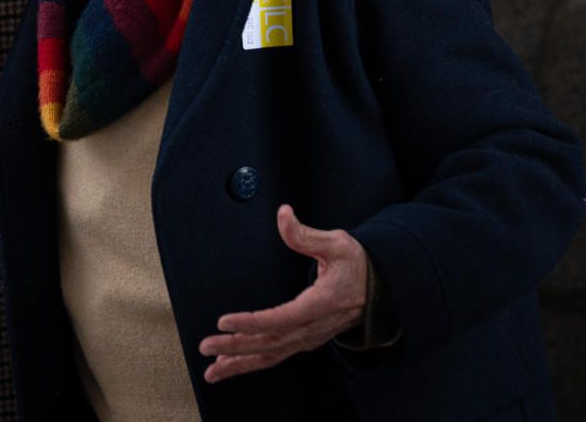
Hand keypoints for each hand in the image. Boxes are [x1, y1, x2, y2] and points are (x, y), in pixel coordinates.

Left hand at [199, 206, 369, 382]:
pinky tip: (229, 365)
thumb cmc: (357, 264)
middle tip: (205, 345)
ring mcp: (309, 338)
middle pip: (270, 342)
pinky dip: (251, 363)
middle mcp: (314, 327)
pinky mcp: (304, 340)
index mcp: (321, 304)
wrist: (380, 290)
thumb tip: (283, 214)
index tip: (224, 321)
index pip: (282, 318)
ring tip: (211, 370)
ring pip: (270, 356)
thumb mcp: (337, 243)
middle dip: (235, 347)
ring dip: (239, 363)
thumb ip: (305, 234)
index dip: (252, 322)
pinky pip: (275, 356)